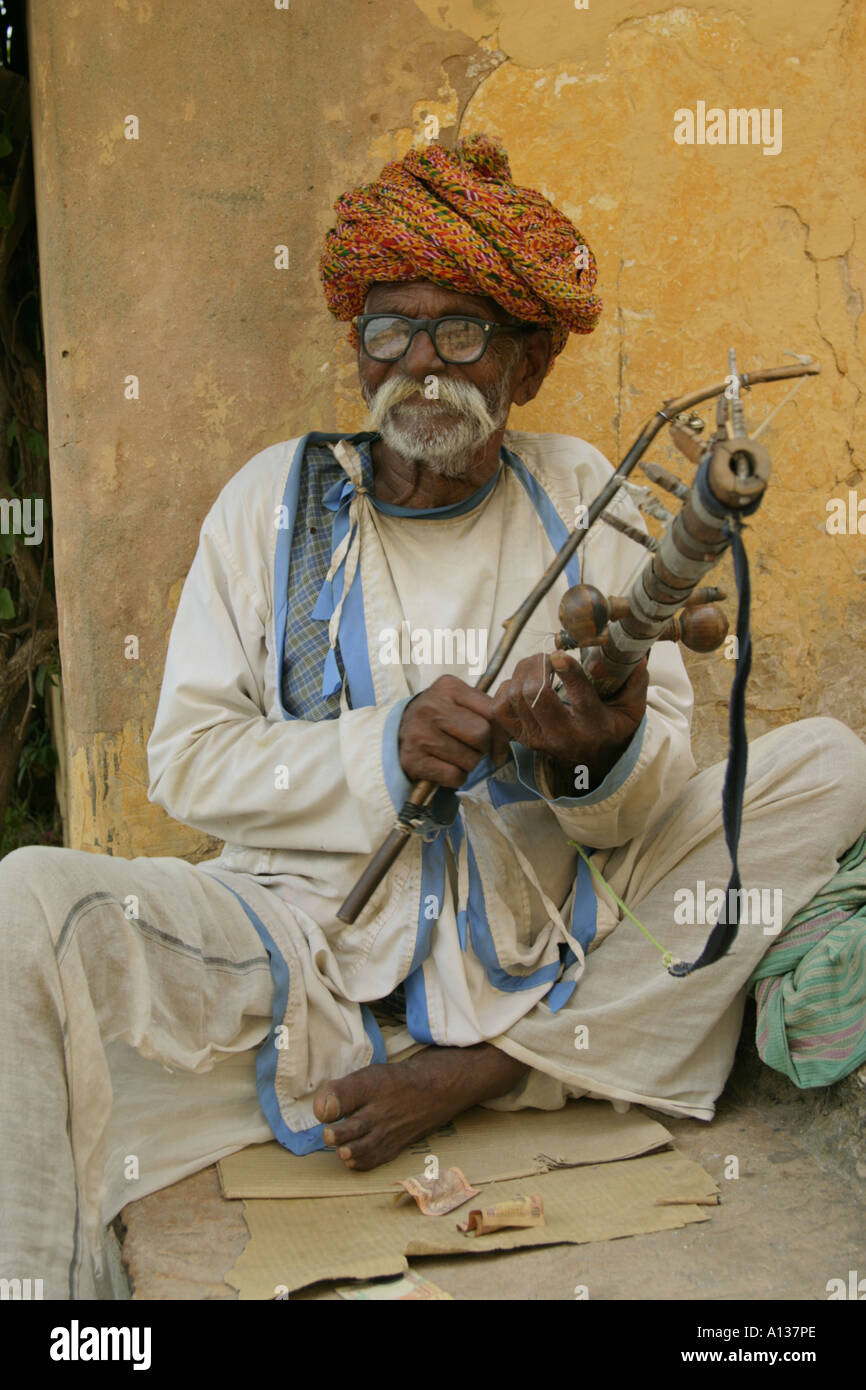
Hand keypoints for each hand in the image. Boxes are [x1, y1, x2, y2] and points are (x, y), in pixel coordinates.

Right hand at [397, 674, 501, 787]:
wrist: (397, 735)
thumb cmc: (438, 719)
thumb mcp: (458, 703)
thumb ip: (485, 711)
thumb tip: (513, 735)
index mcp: (448, 687)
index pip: (492, 711)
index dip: (501, 732)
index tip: (498, 744)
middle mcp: (431, 706)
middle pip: (481, 734)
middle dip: (482, 747)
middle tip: (470, 747)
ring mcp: (419, 733)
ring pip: (470, 759)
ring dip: (469, 764)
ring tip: (454, 756)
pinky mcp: (413, 759)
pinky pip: (455, 776)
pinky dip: (456, 778)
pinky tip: (444, 767)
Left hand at [490, 651, 647, 789]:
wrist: (593, 763)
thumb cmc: (613, 727)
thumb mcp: (632, 710)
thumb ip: (635, 683)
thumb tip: (638, 656)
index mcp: (593, 725)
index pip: (579, 698)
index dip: (567, 673)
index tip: (559, 654)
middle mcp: (562, 734)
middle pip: (536, 694)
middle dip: (536, 666)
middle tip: (546, 656)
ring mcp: (537, 738)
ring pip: (515, 697)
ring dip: (521, 672)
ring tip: (535, 665)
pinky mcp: (521, 737)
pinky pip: (499, 708)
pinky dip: (505, 689)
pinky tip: (521, 682)